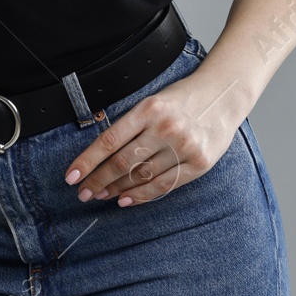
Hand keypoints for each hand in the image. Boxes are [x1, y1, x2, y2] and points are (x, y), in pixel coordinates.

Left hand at [64, 78, 236, 205]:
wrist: (224, 95)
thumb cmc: (183, 98)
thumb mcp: (153, 101)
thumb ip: (131, 125)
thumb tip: (101, 156)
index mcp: (149, 109)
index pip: (109, 140)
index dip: (88, 161)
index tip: (71, 176)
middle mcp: (166, 128)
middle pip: (123, 162)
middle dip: (98, 180)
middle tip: (83, 192)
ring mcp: (184, 146)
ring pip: (142, 176)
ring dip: (117, 189)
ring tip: (101, 194)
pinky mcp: (199, 162)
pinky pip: (164, 184)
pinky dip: (142, 194)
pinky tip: (125, 199)